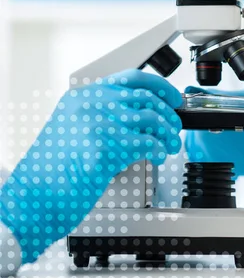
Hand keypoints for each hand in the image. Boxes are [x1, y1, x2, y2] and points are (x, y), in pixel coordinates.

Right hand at [0, 69, 182, 262]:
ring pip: (152, 119)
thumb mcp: (76, 130)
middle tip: (175, 128)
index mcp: (82, 97)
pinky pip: (148, 143)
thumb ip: (105, 116)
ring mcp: (98, 123)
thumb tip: (146, 116)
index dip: (159, 86)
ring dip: (168, 134)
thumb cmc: (56, 170)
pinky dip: (160, 150)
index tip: (173, 97)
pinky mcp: (106, 146)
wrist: (35, 198)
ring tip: (170, 146)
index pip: (131, 78)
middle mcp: (90, 105)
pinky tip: (159, 157)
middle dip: (168, 115)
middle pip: (146, 99)